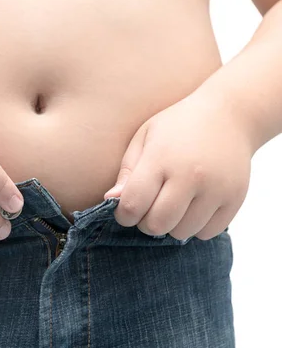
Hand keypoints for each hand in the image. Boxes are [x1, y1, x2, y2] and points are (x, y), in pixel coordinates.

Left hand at [104, 94, 252, 239]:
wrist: (229, 114)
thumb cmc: (177, 126)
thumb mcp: (144, 137)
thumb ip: (127, 171)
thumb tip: (111, 200)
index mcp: (161, 158)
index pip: (133, 204)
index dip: (124, 215)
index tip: (125, 210)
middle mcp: (190, 175)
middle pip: (157, 224)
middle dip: (146, 223)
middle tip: (149, 209)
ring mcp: (216, 188)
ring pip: (182, 233)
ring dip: (171, 226)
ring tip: (172, 205)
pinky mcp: (236, 198)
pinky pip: (207, 233)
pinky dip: (196, 227)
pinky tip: (193, 208)